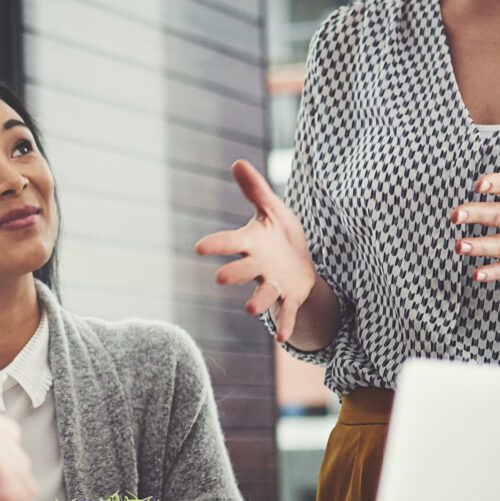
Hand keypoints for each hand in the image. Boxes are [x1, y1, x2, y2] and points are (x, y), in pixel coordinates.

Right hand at [195, 159, 317, 345]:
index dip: (217, 245)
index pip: (231, 243)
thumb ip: (255, 189)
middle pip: (244, 271)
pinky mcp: (290, 297)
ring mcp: (273, 283)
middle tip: (221, 279)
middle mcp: (258, 266)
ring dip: (258, 302)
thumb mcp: (272, 209)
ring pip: (264, 294)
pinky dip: (285, 324)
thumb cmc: (280, 235)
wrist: (300, 263)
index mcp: (252, 244)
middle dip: (234, 274)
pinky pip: (286, 312)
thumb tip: (237, 162)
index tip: (199, 248)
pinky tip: (283, 338)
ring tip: (251, 309)